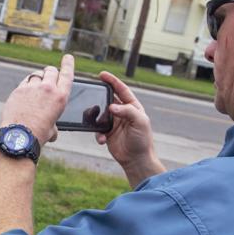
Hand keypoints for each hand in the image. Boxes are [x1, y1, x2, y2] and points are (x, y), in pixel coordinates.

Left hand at [0, 55, 74, 144]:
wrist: (20, 136)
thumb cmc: (38, 134)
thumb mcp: (52, 129)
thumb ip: (54, 124)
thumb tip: (52, 132)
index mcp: (60, 97)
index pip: (67, 75)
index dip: (68, 64)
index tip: (68, 57)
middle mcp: (48, 89)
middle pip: (51, 70)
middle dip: (51, 72)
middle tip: (49, 77)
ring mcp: (32, 88)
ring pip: (37, 74)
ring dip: (38, 78)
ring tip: (36, 86)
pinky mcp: (19, 90)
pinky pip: (25, 81)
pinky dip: (26, 84)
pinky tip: (25, 92)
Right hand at [95, 71, 164, 186]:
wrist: (136, 160)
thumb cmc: (142, 140)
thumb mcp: (140, 122)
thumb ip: (128, 111)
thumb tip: (112, 106)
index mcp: (133, 107)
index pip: (122, 90)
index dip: (112, 81)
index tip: (102, 75)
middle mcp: (123, 112)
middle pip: (108, 99)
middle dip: (100, 95)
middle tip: (91, 90)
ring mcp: (114, 122)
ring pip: (100, 113)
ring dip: (95, 116)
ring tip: (92, 118)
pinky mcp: (107, 133)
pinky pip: (97, 129)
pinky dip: (97, 133)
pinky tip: (102, 139)